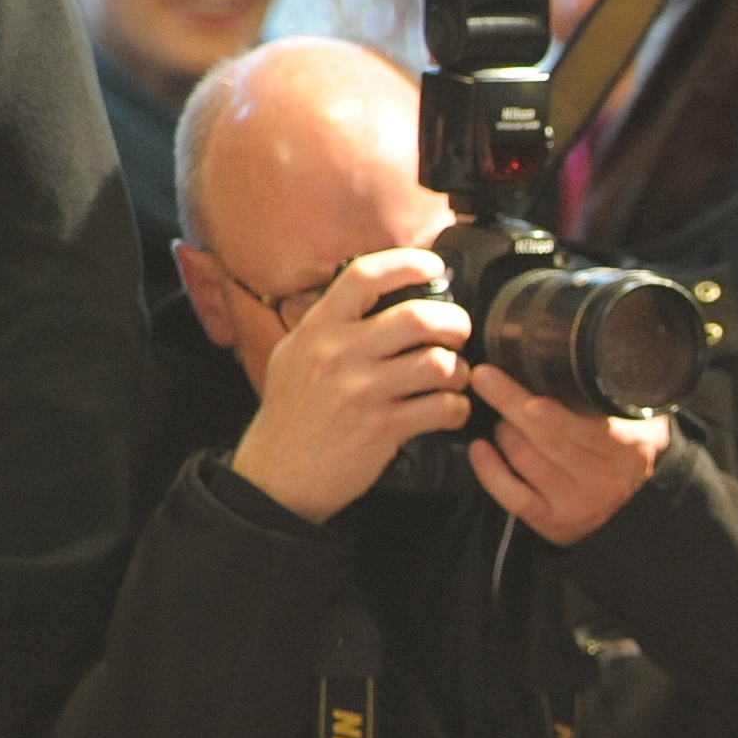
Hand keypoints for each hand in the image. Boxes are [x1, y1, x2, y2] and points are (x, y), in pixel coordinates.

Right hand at [228, 249, 472, 522]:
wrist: (277, 473)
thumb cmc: (291, 413)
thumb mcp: (293, 355)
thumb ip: (328, 324)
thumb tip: (370, 293)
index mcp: (317, 329)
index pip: (364, 277)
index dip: (406, 264)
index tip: (433, 266)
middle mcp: (337, 354)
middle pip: (416, 318)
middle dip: (454, 323)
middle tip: (459, 332)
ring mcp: (360, 392)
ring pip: (437, 364)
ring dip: (460, 370)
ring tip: (456, 376)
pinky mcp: (382, 428)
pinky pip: (441, 408)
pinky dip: (457, 408)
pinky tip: (450, 410)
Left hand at [465, 366, 669, 545]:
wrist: (639, 497)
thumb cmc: (627, 441)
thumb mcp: (638, 414)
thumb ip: (612, 390)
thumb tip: (569, 349)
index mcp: (631, 449)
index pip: (590, 432)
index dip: (556, 417)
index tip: (531, 401)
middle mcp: (607, 481)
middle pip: (547, 440)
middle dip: (510, 403)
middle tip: (485, 377)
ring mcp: (579, 504)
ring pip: (525, 460)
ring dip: (504, 431)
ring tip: (505, 417)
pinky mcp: (554, 521)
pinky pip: (511, 494)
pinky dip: (489, 469)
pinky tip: (480, 448)